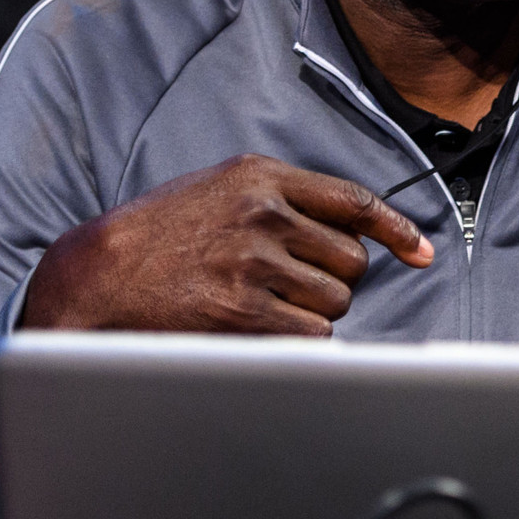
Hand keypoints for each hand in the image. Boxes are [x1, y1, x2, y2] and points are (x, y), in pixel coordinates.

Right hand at [22, 155, 432, 336]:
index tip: (422, 251)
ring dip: (312, 312)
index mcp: (261, 176)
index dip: (397, 229)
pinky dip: (297, 341)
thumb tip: (359, 228)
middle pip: (352, 260)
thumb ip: (284, 199)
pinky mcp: (242, 310)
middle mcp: (263, 214)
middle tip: (290, 284)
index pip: (354, 200)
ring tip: (262, 302)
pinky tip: (260, 328)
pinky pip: (311, 335)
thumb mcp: (220, 190)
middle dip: (333, 279)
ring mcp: (253, 262)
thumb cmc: (162, 234)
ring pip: (335, 301)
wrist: (96, 273)